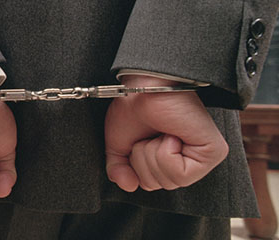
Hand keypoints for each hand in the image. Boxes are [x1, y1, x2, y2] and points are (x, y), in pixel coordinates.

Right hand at [105, 76, 227, 191]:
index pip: (151, 184)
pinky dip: (165, 154)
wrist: (143, 86)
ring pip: (170, 181)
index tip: (140, 138)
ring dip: (153, 154)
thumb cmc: (133, 106)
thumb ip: (119, 169)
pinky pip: (180, 174)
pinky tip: (171, 134)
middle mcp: (190, 158)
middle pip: (160, 185)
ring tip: (160, 132)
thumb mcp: (119, 144)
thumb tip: (129, 186)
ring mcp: (204, 156)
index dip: (136, 165)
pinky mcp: (213, 151)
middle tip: (149, 134)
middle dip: (143, 160)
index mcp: (172, 157)